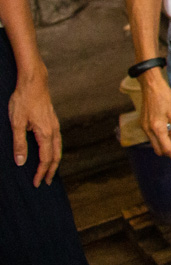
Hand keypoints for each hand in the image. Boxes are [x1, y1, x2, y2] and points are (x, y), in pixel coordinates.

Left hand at [8, 56, 59, 186]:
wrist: (34, 81)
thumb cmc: (24, 100)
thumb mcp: (17, 123)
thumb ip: (19, 143)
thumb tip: (21, 161)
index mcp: (46, 133)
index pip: (46, 159)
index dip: (41, 172)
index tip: (37, 183)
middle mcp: (53, 130)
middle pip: (56, 155)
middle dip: (51, 170)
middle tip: (46, 182)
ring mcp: (54, 124)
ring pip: (58, 147)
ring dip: (54, 160)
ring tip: (50, 169)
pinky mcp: (52, 120)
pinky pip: (56, 140)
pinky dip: (54, 150)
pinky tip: (48, 150)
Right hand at [140, 69, 170, 164]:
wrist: (151, 86)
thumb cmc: (165, 97)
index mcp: (157, 128)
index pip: (167, 149)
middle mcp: (148, 130)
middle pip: (159, 150)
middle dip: (170, 154)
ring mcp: (144, 127)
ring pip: (154, 144)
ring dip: (164, 147)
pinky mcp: (143, 124)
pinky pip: (152, 137)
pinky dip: (160, 140)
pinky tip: (168, 136)